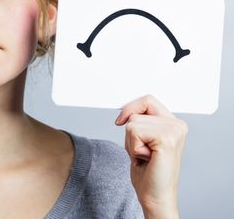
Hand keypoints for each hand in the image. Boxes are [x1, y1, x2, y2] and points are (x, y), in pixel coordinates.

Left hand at [115, 94, 187, 218]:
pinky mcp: (167, 139)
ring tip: (145, 156)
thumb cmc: (147, 171)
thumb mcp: (141, 139)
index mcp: (173, 123)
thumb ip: (139, 121)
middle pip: (136, 111)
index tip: (120, 121)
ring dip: (131, 143)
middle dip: (130, 133)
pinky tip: (146, 159)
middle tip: (142, 151)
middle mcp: (177, 125)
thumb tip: (125, 109)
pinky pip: (133, 131)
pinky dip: (133, 148)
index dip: (130, 108)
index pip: (147, 99)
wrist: (155, 196)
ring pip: (132, 123)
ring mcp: (174, 130)